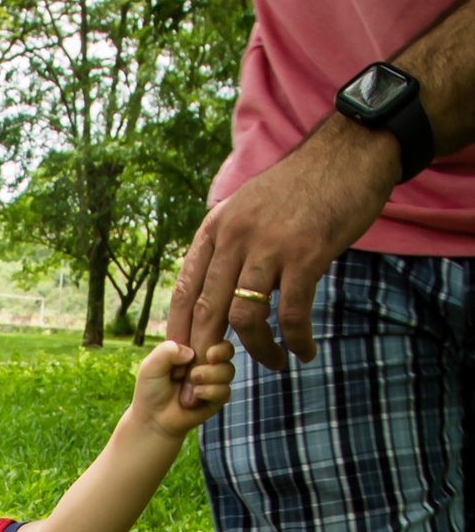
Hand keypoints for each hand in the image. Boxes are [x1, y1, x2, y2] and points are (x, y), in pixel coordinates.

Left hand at [131, 339, 233, 438]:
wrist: (153, 419)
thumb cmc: (151, 389)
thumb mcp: (151, 366)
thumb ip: (166, 351)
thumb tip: (191, 352)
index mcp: (192, 350)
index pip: (212, 334)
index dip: (214, 337)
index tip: (207, 348)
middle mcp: (206, 363)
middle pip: (227, 350)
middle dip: (221, 353)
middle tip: (209, 358)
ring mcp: (213, 381)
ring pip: (228, 370)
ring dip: (212, 374)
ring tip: (194, 379)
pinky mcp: (216, 399)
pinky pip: (225, 391)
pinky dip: (211, 391)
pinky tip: (196, 395)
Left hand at [166, 117, 399, 402]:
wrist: (350, 152)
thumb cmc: (302, 187)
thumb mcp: (250, 207)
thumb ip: (231, 245)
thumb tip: (218, 287)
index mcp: (216, 228)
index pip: (185, 290)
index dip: (181, 331)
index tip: (184, 360)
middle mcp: (234, 237)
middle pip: (207, 310)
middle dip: (208, 352)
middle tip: (217, 378)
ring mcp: (268, 246)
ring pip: (244, 318)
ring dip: (257, 350)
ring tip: (273, 362)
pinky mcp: (305, 255)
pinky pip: (291, 313)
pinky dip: (296, 339)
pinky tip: (304, 351)